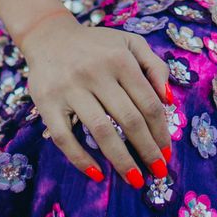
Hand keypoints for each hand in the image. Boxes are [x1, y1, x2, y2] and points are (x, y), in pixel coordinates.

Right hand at [20, 11, 173, 186]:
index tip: (167, 153)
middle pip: (129, 119)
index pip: (148, 102)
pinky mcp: (47, 104)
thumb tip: (168, 99)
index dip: (161, 131)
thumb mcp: (130, 43)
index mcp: (120, 59)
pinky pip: (65, 138)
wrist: (48, 36)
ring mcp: (70, 89)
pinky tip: (97, 174)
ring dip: (121, 160)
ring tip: (135, 179)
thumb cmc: (97, 46)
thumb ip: (154, 66)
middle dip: (147, 150)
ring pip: (101, 131)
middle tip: (158, 171)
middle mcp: (96, 73)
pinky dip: (81, 159)